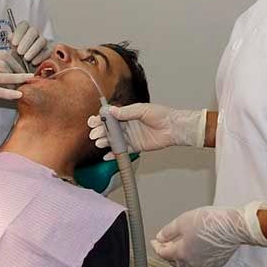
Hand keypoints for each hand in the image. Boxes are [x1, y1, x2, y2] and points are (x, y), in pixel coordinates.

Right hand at [0, 50, 32, 109]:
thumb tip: (3, 67)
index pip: (0, 54)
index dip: (14, 61)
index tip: (22, 68)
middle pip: (4, 63)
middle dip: (18, 70)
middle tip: (27, 77)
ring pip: (2, 75)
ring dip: (17, 80)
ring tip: (27, 83)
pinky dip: (8, 92)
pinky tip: (17, 95)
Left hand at [11, 21, 50, 65]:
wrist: (23, 73)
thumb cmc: (16, 61)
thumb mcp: (10, 52)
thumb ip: (11, 43)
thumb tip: (10, 36)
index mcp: (24, 32)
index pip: (24, 25)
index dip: (19, 33)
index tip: (14, 43)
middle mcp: (34, 35)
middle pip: (33, 31)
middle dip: (26, 41)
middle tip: (20, 52)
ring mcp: (43, 43)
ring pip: (42, 40)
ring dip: (33, 49)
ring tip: (26, 58)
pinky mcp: (50, 52)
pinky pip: (48, 51)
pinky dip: (40, 57)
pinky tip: (33, 62)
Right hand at [87, 103, 206, 160]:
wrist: (173, 128)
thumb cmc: (160, 115)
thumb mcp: (142, 110)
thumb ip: (126, 112)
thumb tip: (111, 111)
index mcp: (127, 114)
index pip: (110, 117)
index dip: (101, 119)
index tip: (93, 121)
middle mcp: (127, 125)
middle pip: (109, 129)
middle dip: (100, 131)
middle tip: (94, 134)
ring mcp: (130, 137)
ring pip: (114, 140)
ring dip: (105, 142)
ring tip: (99, 143)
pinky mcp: (135, 147)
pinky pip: (122, 151)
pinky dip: (114, 154)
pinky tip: (106, 156)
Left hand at [152, 202, 266, 266]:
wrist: (234, 227)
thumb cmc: (211, 222)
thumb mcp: (183, 220)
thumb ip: (169, 230)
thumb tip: (160, 236)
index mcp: (182, 253)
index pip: (163, 253)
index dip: (156, 246)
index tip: (154, 241)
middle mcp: (192, 262)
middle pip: (174, 260)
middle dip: (167, 252)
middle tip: (164, 243)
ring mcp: (204, 265)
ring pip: (186, 265)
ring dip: (180, 257)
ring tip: (178, 248)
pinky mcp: (214, 264)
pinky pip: (199, 266)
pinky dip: (193, 261)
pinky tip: (193, 254)